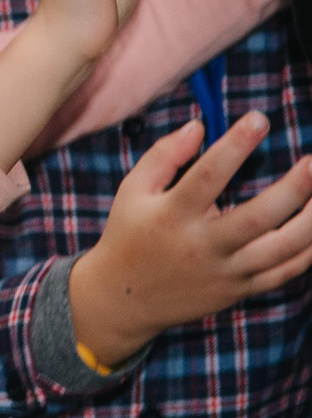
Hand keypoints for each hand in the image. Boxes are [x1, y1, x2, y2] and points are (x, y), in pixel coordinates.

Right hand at [71, 112, 311, 366]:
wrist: (124, 299)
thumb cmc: (129, 234)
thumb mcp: (132, 190)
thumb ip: (163, 155)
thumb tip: (199, 127)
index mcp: (172, 215)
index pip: (208, 175)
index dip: (235, 144)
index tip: (259, 118)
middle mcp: (202, 245)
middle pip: (257, 216)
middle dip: (293, 188)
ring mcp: (225, 271)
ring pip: (281, 248)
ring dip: (310, 220)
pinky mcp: (239, 289)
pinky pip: (284, 271)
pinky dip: (307, 250)